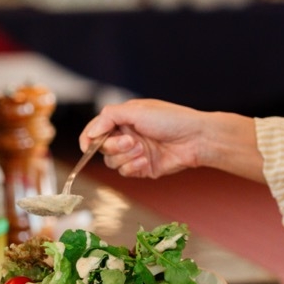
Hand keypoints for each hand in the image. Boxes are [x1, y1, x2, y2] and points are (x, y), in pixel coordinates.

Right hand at [80, 99, 213, 178]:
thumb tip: (91, 132)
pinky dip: (133, 167)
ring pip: (113, 162)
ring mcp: (134, 153)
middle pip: (103, 148)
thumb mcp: (136, 110)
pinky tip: (146, 160)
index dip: (89, 138)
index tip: (87, 146)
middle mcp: (127, 136)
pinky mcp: (143, 168)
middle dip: (114, 146)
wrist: (196, 138)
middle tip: (131, 141)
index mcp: (123, 119)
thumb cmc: (171, 119)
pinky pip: (126, 172)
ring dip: (125, 157)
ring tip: (143, 149)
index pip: (96, 130)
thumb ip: (109, 118)